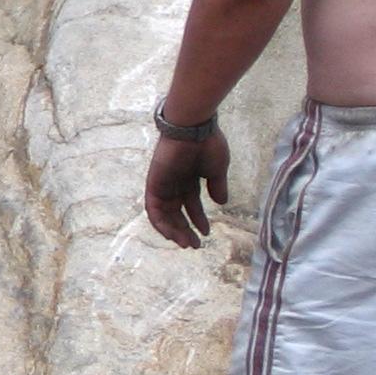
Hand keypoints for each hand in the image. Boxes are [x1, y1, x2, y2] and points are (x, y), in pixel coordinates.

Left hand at [145, 131, 230, 248]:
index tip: (206, 233)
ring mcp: (162, 183)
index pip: (190, 204)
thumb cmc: (207, 144)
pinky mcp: (154, 183)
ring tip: (186, 243)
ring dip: (173, 230)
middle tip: (194, 245)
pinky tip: (171, 234)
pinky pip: (153, 208)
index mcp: (188, 178)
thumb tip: (221, 203)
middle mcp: (173, 182)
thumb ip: (217, 186)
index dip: (197, 219)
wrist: (194, 129)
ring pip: (164, 213)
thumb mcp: (217, 170)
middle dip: (185, 229)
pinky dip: (160, 222)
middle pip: (176, 211)